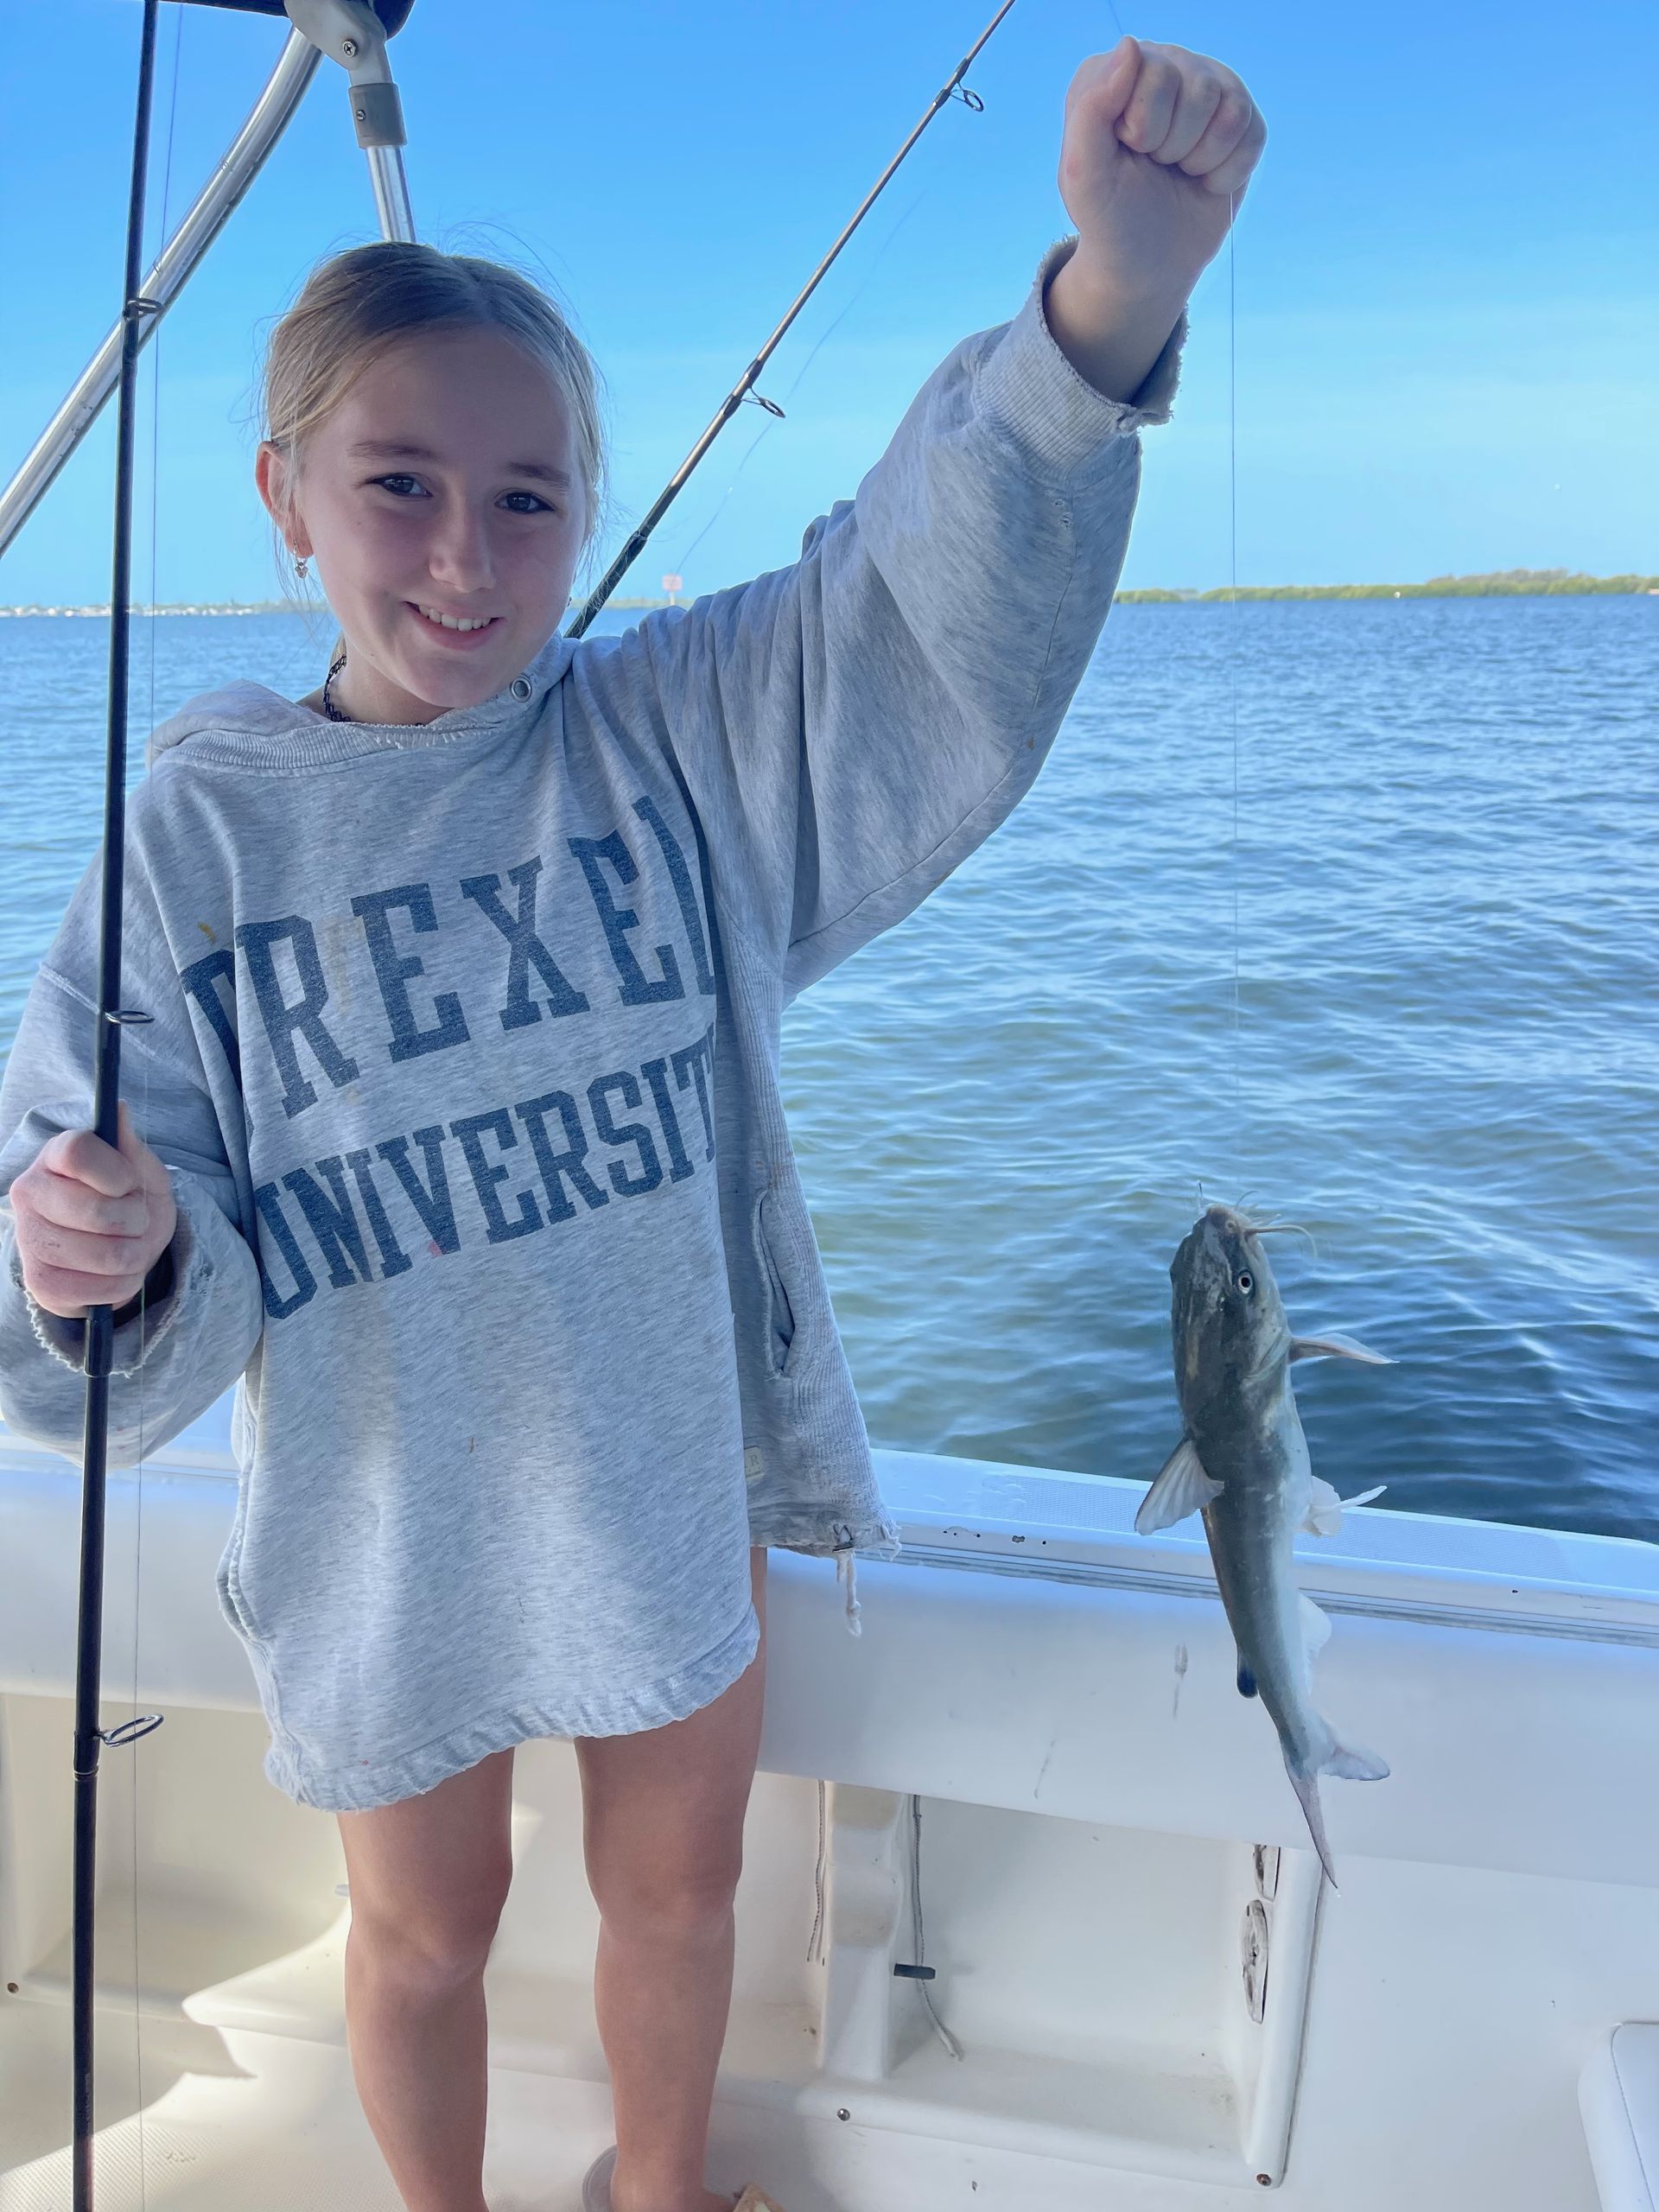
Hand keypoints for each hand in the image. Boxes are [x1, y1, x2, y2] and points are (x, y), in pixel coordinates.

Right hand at [12, 1101, 176, 1319]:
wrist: (119, 1250)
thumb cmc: (129, 1201)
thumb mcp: (141, 1172)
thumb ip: (132, 1147)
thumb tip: (120, 1109)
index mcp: (54, 1155)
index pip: (79, 1152)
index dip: (117, 1173)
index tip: (129, 1183)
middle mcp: (30, 1193)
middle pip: (96, 1211)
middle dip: (136, 1220)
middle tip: (136, 1219)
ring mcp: (29, 1239)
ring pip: (105, 1255)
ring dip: (135, 1255)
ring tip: (130, 1246)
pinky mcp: (38, 1282)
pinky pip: (98, 1290)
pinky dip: (123, 1285)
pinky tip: (117, 1272)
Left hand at [1058, 35, 1265, 307]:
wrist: (1147, 261)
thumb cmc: (1111, 217)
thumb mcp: (1084, 176)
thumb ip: (1090, 111)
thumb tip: (1131, 46)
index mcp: (1111, 73)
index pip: (1152, 71)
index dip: (1143, 127)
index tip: (1127, 152)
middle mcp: (1159, 65)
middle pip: (1195, 87)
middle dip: (1173, 145)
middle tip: (1154, 165)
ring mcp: (1202, 84)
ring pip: (1229, 109)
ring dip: (1200, 159)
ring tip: (1176, 170)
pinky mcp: (1237, 113)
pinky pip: (1251, 133)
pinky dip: (1227, 172)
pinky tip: (1203, 178)